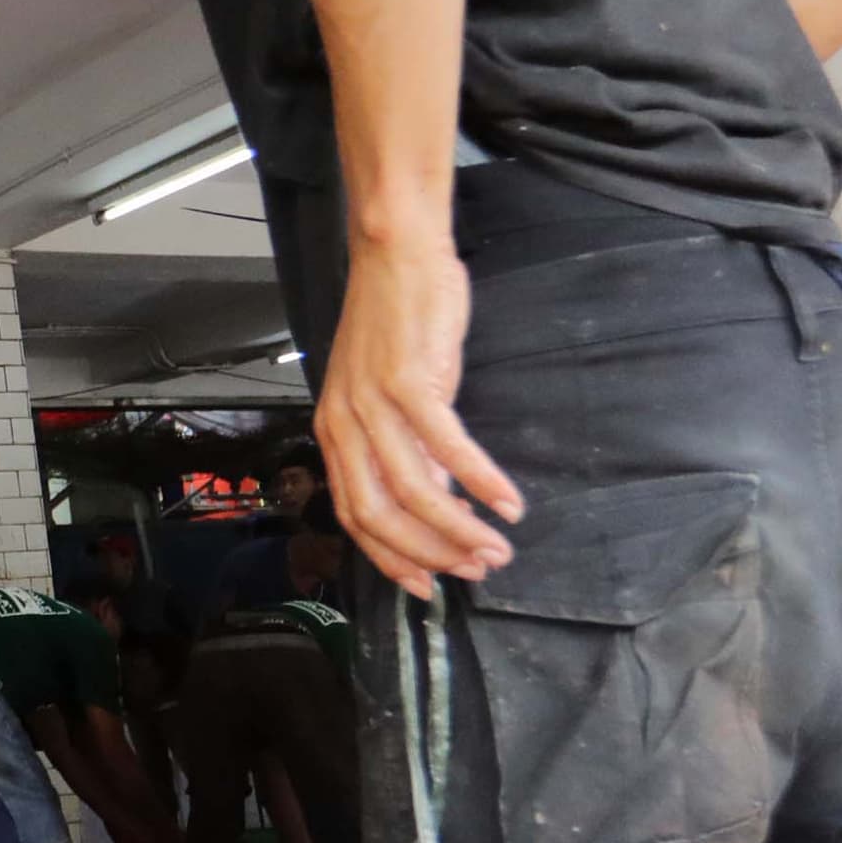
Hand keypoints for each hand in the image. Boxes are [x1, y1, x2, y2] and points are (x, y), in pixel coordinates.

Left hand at [319, 235, 523, 598]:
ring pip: (414, 491)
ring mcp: (373, 404)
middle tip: (477, 571)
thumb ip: (402, 447)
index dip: (390, 558)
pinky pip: (446, 447)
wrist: (396, 256)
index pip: (354, 515)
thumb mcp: (387, 395)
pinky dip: (481, 481)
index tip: (427, 586)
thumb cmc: (397, 324)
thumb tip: (437, 499)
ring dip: (461, 529)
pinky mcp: (409, 382)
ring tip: (499, 548)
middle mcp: (344, 424)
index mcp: (333, 432)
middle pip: (381, 515)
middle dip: (431, 555)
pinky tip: (508, 502)